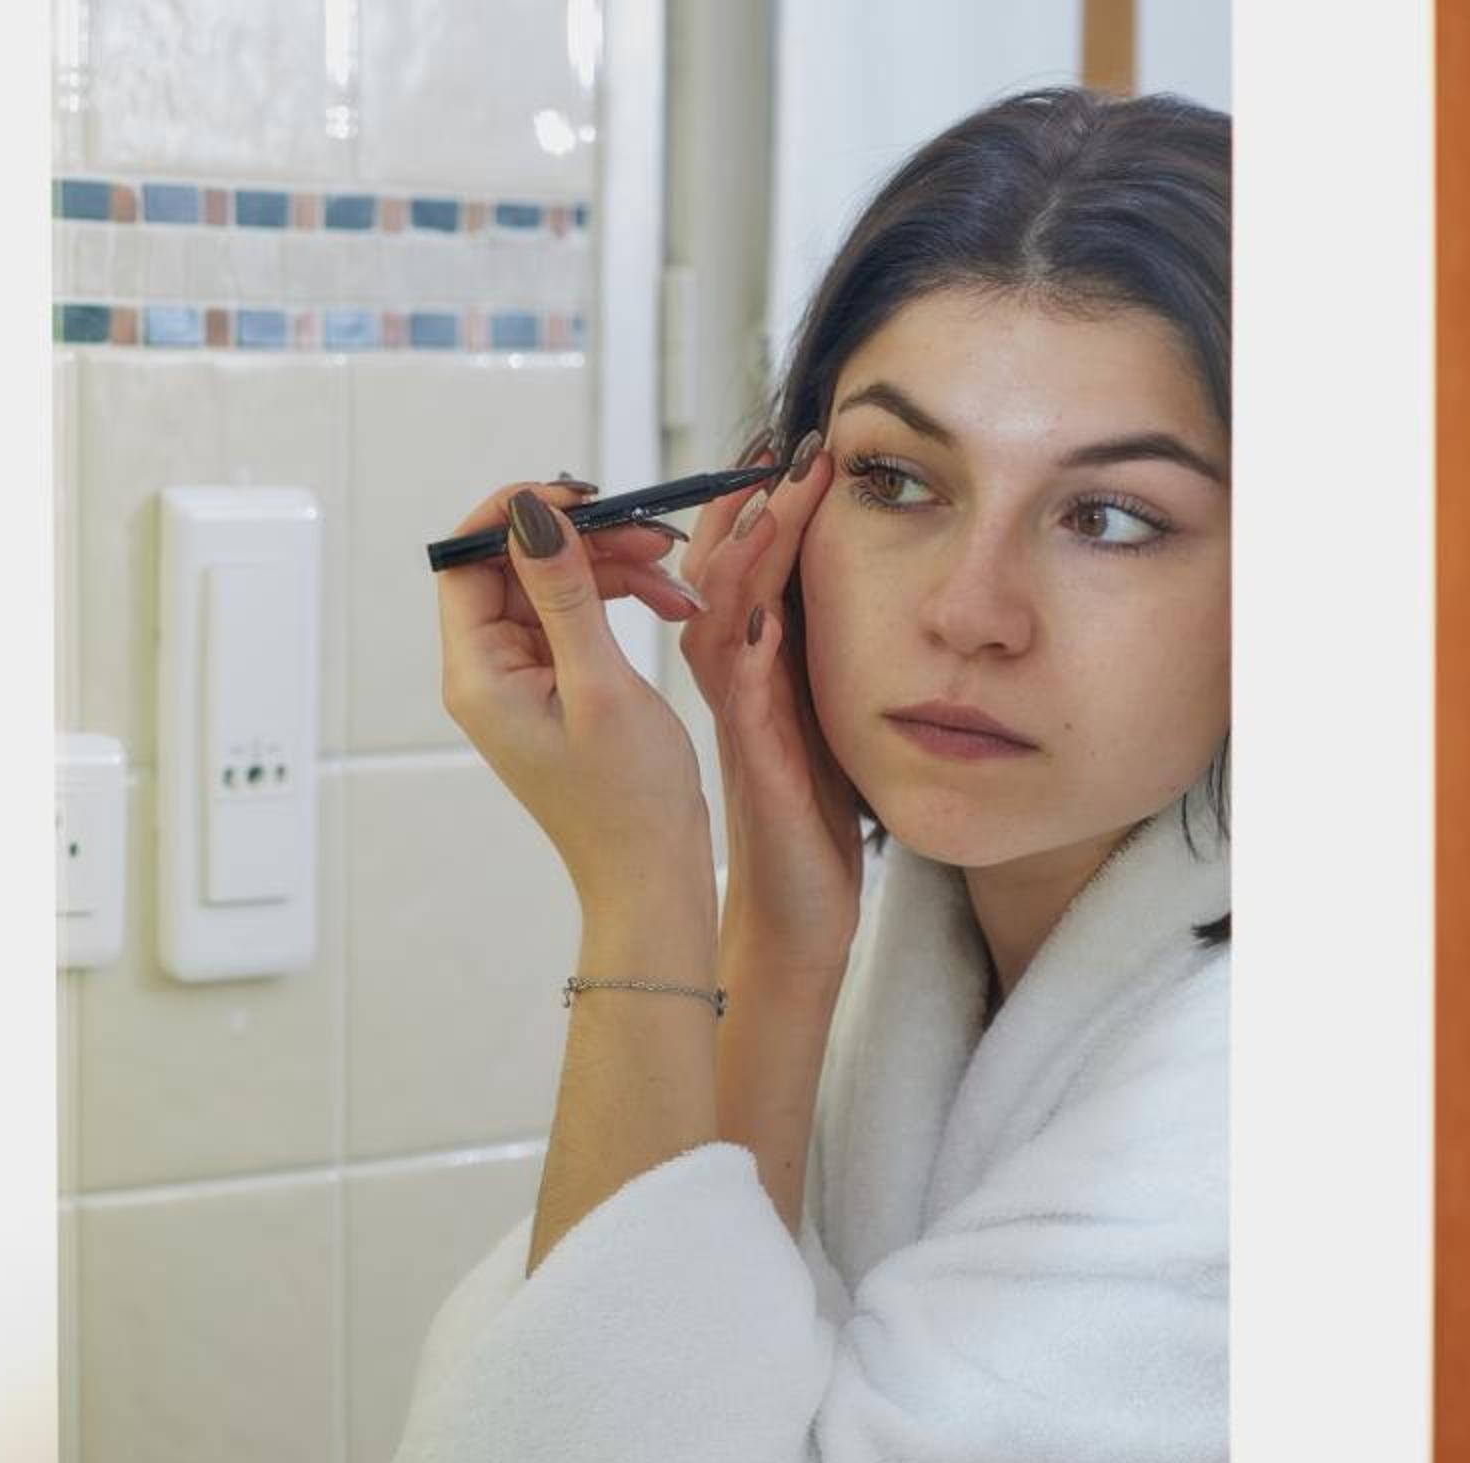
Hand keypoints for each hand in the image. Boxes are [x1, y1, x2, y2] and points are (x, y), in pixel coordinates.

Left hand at [436, 480, 712, 908]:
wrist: (650, 870)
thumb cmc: (627, 799)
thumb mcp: (600, 682)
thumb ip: (564, 593)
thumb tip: (529, 515)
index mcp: (477, 674)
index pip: (466, 562)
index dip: (513, 515)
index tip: (580, 496)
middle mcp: (485, 672)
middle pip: (514, 566)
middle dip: (584, 541)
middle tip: (654, 536)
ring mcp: (518, 679)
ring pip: (552, 585)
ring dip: (613, 569)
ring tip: (675, 577)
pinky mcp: (552, 686)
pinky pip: (574, 617)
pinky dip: (619, 600)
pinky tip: (669, 603)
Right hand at [679, 437, 864, 971]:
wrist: (795, 916)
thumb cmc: (810, 824)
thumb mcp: (825, 716)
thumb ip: (820, 656)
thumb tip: (852, 587)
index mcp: (752, 671)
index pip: (738, 569)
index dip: (754, 505)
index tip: (786, 443)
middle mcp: (734, 689)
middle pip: (715, 579)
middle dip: (742, 506)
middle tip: (776, 441)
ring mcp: (740, 724)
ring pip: (720, 621)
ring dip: (743, 556)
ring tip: (771, 494)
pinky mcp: (758, 766)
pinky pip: (744, 696)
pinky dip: (751, 646)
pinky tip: (766, 606)